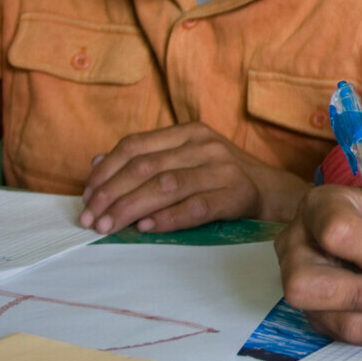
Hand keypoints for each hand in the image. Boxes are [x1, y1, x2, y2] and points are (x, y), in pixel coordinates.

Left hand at [79, 122, 309, 233]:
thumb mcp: (186, 159)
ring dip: (130, 209)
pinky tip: (147, 228)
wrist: (276, 194)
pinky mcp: (236, 193)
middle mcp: (205, 145)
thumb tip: (95, 162)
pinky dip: (167, 218)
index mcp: (189, 132)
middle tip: (90, 219)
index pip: (135, 145)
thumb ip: (147, 158)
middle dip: (111, 194)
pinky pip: (195, 206)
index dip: (105, 171)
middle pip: (145, 167)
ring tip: (108, 227)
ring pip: (165, 185)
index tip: (85, 196)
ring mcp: (223, 168)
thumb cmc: (223, 179)